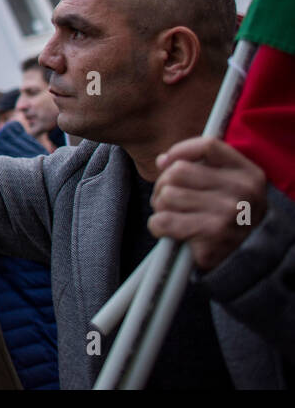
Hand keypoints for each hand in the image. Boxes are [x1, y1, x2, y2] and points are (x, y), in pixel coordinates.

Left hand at [149, 137, 268, 271]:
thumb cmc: (227, 219)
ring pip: (166, 196)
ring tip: (173, 216)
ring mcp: (228, 213)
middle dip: (163, 186)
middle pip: (177, 172)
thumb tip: (163, 160)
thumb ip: (198, 167)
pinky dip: (158, 227)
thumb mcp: (226, 188)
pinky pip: (162, 221)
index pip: (208, 145)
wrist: (244, 262)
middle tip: (169, 200)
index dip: (180, 151)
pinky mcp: (211, 236)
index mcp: (249, 174)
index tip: (167, 163)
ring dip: (160, 208)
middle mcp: (243, 191)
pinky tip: (170, 231)